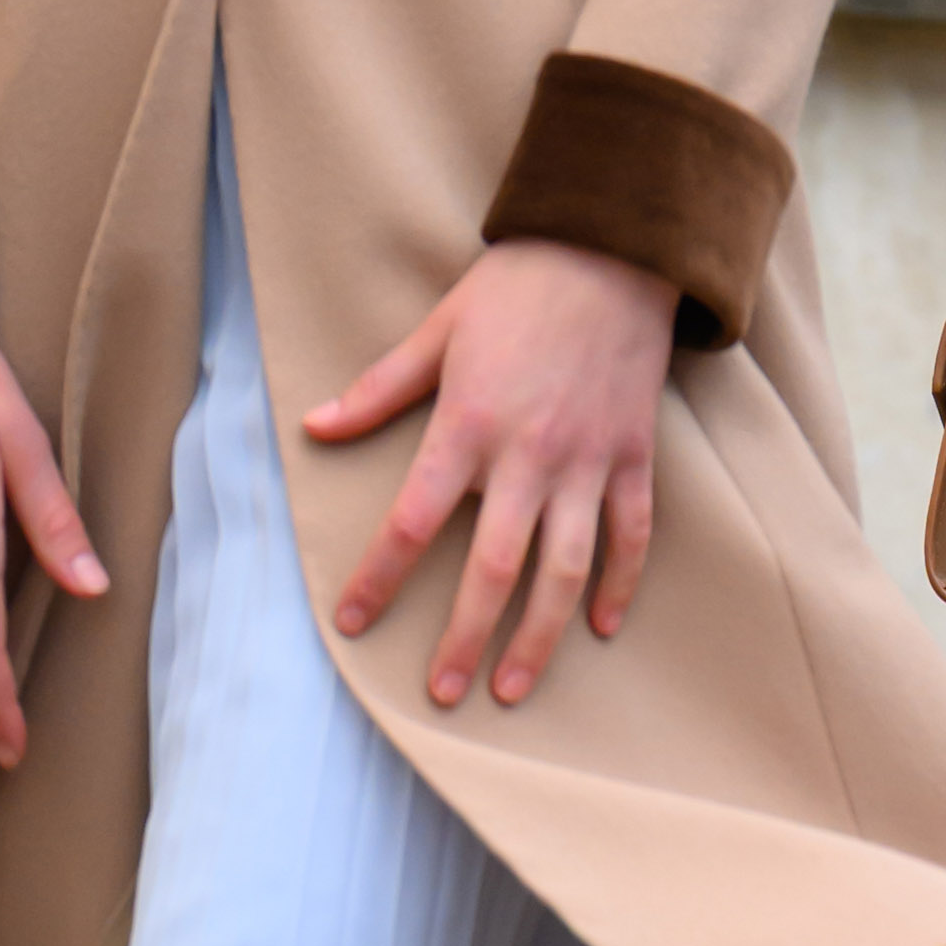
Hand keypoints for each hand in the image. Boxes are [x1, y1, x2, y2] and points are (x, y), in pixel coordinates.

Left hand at [306, 242, 675, 709]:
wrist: (612, 252)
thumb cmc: (517, 289)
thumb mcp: (437, 330)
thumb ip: (379, 389)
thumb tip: (314, 427)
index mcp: (470, 425)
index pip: (415, 521)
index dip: (380, 577)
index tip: (353, 623)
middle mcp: (529, 455)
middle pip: (494, 568)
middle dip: (465, 638)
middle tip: (441, 693)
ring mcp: (587, 460)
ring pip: (564, 569)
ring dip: (539, 636)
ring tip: (514, 687)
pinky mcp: (632, 455)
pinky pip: (631, 534)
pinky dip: (618, 584)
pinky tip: (601, 626)